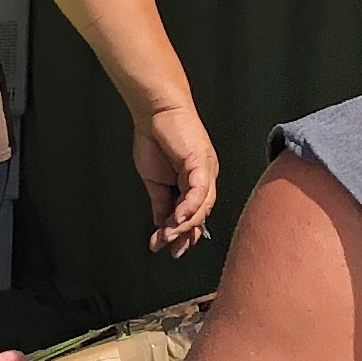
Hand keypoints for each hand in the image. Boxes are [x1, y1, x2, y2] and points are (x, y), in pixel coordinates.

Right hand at [132, 103, 218, 258]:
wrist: (155, 110)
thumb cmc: (155, 138)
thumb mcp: (155, 181)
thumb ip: (161, 203)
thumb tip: (162, 226)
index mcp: (195, 184)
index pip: (194, 216)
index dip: (185, 235)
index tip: (172, 250)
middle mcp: (205, 179)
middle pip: (201, 215)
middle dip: (186, 236)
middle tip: (172, 250)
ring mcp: (206, 171)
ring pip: (202, 207)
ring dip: (185, 225)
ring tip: (169, 237)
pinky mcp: (201, 163)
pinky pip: (199, 191)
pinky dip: (190, 207)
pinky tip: (178, 219)